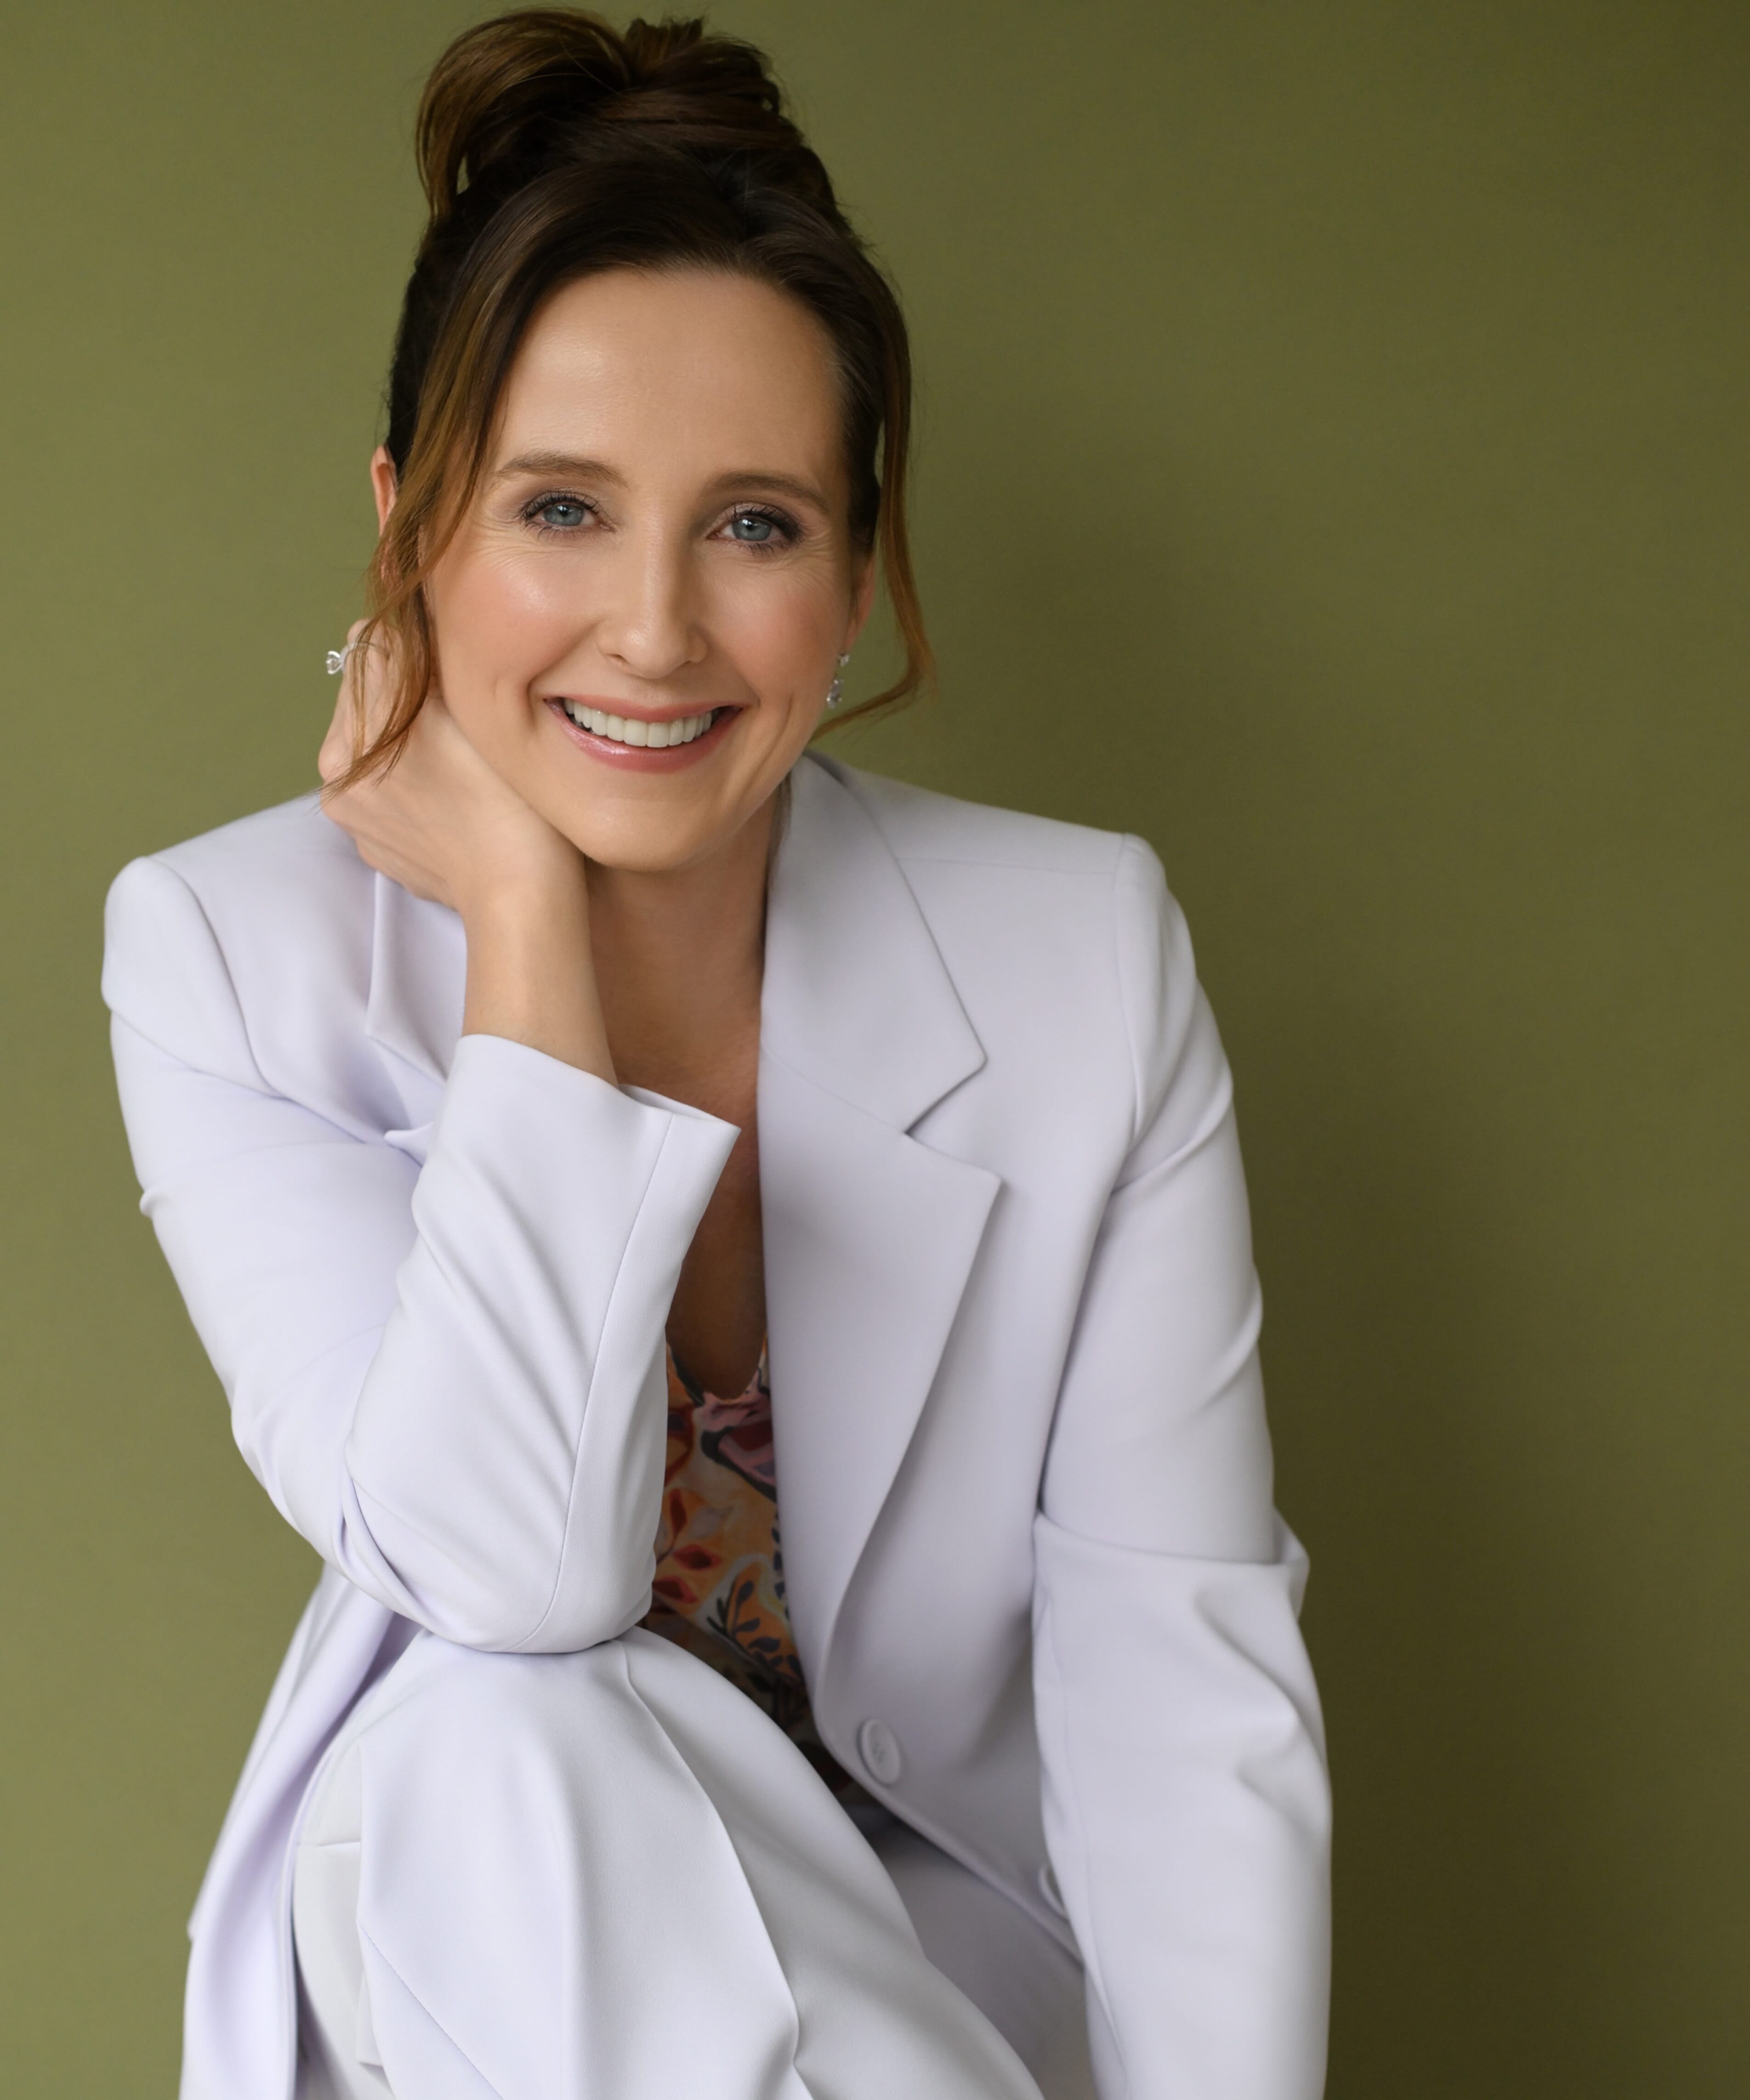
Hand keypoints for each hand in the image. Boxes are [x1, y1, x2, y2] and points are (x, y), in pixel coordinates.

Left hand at [318, 622, 613, 1078]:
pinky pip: (395, 793)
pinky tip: (459, 798)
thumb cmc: (510, 802)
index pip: (369, 649)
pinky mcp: (381, 850)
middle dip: (411, 697)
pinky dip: (420, 786)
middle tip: (468, 720)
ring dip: (414, 740)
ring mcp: (358, 821)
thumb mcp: (466, 710)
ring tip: (466, 762)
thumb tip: (388, 615)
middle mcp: (339, 779)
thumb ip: (412, 655)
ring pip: (383, 747)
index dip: (419, 646)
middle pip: (371, 700)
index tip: (460, 666)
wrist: (524, 900)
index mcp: (351, 739)